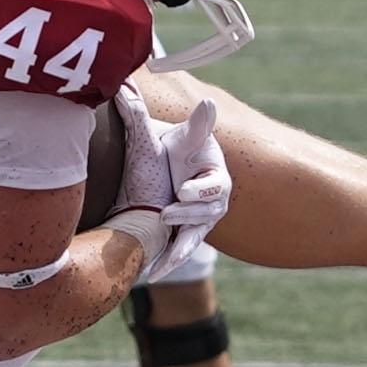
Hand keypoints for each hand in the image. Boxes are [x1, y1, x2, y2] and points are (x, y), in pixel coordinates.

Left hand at [112, 86, 228, 271]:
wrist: (158, 177)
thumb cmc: (167, 153)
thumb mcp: (159, 138)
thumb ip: (152, 117)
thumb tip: (160, 92)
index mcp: (212, 170)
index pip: (214, 181)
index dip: (201, 187)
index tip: (184, 189)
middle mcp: (214, 197)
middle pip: (209, 209)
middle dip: (189, 212)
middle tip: (167, 212)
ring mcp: (203, 220)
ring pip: (195, 235)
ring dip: (179, 242)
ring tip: (160, 246)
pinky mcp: (188, 237)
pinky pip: (181, 252)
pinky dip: (168, 262)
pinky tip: (152, 274)